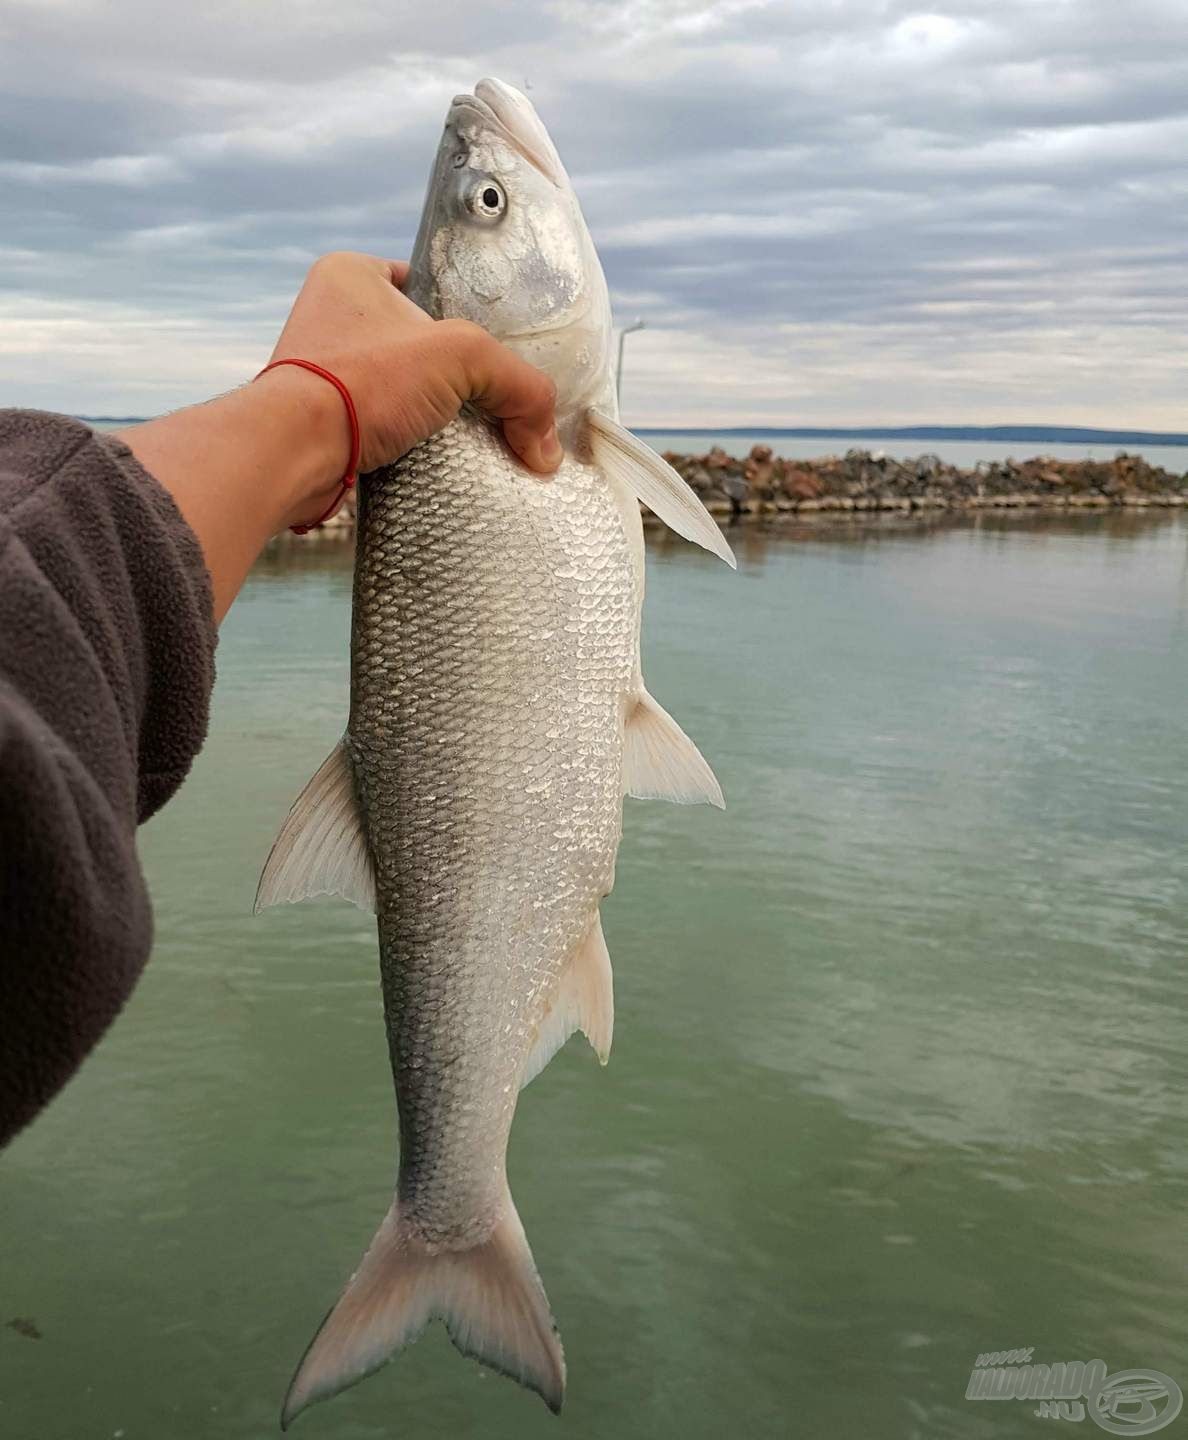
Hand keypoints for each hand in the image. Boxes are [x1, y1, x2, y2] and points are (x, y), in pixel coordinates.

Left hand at [268, 251, 562, 524]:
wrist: (292, 453)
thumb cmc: (362, 381)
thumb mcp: (462, 358)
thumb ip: (520, 388)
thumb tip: (547, 450)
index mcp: (349, 275)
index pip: (426, 286)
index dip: (464, 317)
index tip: (490, 351)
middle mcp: (328, 316)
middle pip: (419, 344)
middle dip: (452, 376)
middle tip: (487, 399)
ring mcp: (320, 372)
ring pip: (400, 390)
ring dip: (431, 415)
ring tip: (465, 436)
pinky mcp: (321, 423)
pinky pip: (380, 428)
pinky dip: (408, 444)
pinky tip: (434, 460)